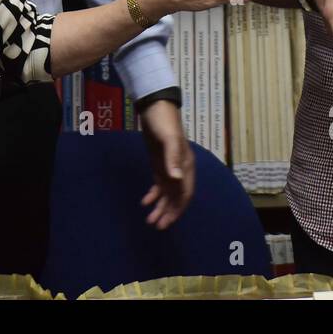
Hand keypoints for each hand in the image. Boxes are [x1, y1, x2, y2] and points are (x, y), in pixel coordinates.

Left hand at [138, 100, 193, 229]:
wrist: (155, 107)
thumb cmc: (164, 122)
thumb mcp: (169, 139)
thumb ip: (173, 158)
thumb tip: (177, 178)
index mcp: (187, 166)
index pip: (185, 193)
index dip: (177, 209)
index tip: (167, 222)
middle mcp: (181, 169)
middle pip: (176, 197)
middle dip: (168, 212)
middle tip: (156, 226)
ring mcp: (170, 167)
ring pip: (167, 194)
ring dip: (160, 207)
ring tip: (150, 220)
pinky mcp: (160, 164)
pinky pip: (159, 185)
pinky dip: (153, 195)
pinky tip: (144, 202)